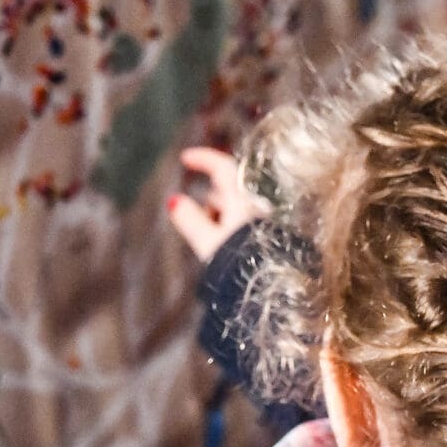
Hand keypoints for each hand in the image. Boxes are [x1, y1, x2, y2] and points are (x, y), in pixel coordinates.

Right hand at [167, 146, 267, 260]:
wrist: (273, 288)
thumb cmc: (240, 265)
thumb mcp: (208, 242)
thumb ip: (190, 221)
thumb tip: (174, 201)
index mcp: (241, 201)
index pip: (222, 167)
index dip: (203, 158)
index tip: (185, 158)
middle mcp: (256, 206)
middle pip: (227, 190)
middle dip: (208, 200)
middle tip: (195, 222)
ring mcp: (265, 221)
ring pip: (236, 207)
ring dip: (220, 216)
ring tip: (210, 241)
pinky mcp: (270, 237)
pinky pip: (245, 223)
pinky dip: (231, 227)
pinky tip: (228, 248)